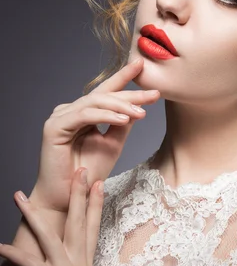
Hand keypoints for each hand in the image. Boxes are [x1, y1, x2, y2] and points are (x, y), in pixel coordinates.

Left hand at [0, 168, 103, 265]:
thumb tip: (70, 259)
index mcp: (86, 263)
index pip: (93, 226)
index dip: (95, 203)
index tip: (98, 183)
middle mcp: (78, 262)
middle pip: (78, 222)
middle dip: (78, 194)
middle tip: (79, 170)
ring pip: (49, 235)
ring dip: (32, 214)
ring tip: (18, 195)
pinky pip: (29, 264)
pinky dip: (12, 254)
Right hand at [29, 57, 159, 215]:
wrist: (71, 198)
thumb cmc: (89, 174)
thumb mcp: (113, 144)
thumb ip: (122, 124)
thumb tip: (138, 105)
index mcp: (82, 114)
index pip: (105, 93)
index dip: (122, 78)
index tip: (142, 66)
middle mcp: (69, 111)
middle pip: (102, 96)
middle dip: (130, 94)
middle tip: (154, 93)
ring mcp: (60, 117)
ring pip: (94, 102)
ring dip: (121, 106)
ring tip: (142, 112)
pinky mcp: (54, 127)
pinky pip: (84, 115)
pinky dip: (106, 116)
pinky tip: (124, 119)